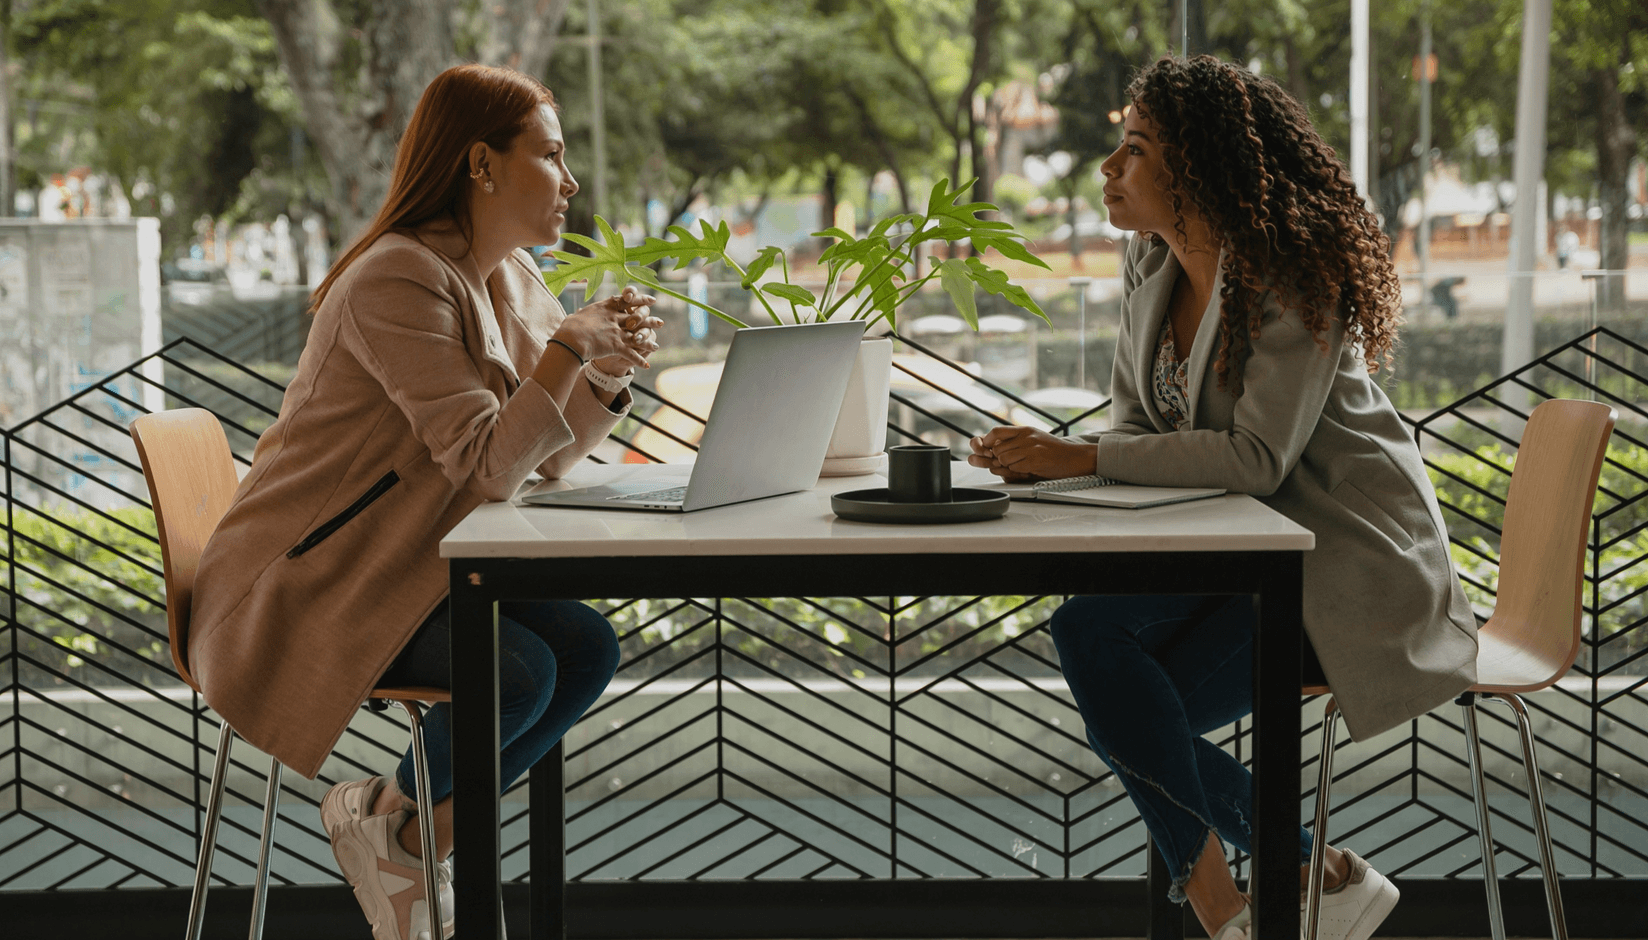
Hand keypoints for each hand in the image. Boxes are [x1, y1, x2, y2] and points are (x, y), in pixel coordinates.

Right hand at [555, 286, 661, 370]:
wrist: (570, 339)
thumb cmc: (569, 328)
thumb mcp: (577, 316)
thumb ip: (583, 315)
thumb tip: (579, 313)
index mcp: (605, 308)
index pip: (626, 300)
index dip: (639, 300)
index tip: (649, 300)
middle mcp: (614, 318)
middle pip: (636, 317)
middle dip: (649, 321)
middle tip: (660, 322)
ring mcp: (616, 331)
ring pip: (637, 335)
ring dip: (648, 342)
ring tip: (656, 346)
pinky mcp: (616, 345)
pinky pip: (631, 353)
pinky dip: (638, 360)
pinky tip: (646, 365)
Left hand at [967, 426, 1096, 480]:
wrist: (1075, 458)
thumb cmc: (1054, 451)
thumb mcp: (1035, 439)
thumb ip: (1016, 441)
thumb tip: (994, 448)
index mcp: (1024, 430)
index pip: (996, 431)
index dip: (988, 441)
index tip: (988, 449)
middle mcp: (1026, 437)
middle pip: (997, 448)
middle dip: (999, 458)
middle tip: (1010, 462)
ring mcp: (1030, 448)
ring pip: (1003, 459)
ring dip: (1008, 465)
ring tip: (1021, 465)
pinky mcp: (1034, 460)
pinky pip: (1014, 468)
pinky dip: (1018, 471)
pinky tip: (1029, 468)